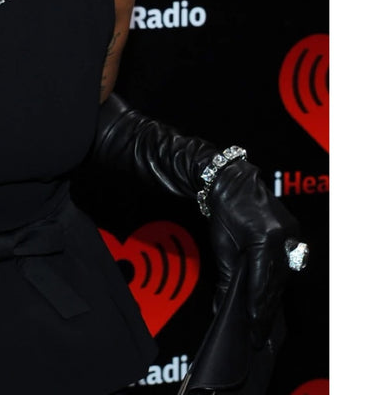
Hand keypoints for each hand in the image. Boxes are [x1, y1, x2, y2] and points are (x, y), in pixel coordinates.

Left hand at [207, 160, 299, 346]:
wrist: (231, 180)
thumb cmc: (222, 210)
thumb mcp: (220, 245)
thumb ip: (224, 277)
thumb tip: (221, 306)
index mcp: (265, 238)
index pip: (262, 281)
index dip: (257, 307)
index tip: (252, 329)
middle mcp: (284, 238)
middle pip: (276, 282)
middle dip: (265, 308)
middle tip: (257, 333)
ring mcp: (292, 234)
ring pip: (283, 275)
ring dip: (272, 297)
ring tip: (261, 319)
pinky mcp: (293, 232)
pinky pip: (286, 263)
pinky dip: (276, 279)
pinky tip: (269, 296)